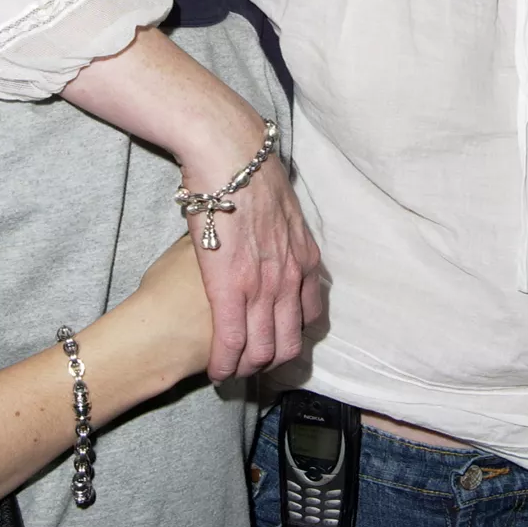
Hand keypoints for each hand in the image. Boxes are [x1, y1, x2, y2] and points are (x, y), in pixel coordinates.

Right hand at [66, 33, 320, 383]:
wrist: (232, 154)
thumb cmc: (249, 173)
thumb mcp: (283, 209)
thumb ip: (284, 234)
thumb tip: (273, 239)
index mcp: (306, 259)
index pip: (311, 316)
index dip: (293, 337)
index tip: (277, 346)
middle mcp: (292, 278)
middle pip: (290, 343)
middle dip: (270, 363)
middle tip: (250, 369)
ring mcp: (264, 286)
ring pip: (263, 349)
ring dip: (246, 367)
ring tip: (231, 373)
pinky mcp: (231, 288)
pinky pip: (231, 341)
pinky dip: (224, 362)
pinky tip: (216, 372)